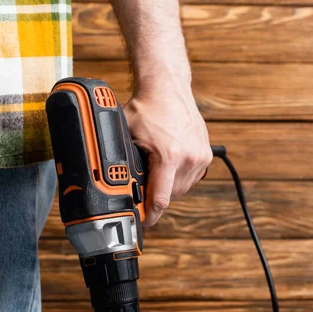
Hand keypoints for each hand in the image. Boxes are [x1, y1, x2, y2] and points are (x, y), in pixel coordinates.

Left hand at [124, 78, 212, 226]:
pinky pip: (191, 178)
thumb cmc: (146, 107)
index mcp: (169, 156)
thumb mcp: (125, 133)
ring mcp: (200, 156)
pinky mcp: (206, 154)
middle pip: (171, 196)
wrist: (169, 88)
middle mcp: (189, 158)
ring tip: (155, 175)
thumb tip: (106, 180)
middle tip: (141, 193)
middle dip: (156, 198)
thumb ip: (120, 158)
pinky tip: (168, 167)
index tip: (142, 224)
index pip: (160, 200)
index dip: (150, 216)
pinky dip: (179, 178)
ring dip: (168, 189)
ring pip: (182, 189)